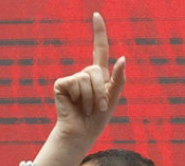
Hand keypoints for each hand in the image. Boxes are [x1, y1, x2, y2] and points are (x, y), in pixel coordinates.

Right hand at [51, 13, 125, 148]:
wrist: (82, 132)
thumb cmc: (98, 118)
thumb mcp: (113, 98)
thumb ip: (118, 79)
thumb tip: (123, 58)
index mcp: (98, 75)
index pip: (100, 49)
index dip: (99, 32)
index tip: (97, 14)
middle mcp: (84, 73)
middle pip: (96, 70)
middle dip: (100, 91)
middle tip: (98, 108)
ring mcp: (72, 78)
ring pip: (86, 78)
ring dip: (91, 98)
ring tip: (86, 109)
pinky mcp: (61, 84)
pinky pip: (75, 83)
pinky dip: (80, 97)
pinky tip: (75, 105)